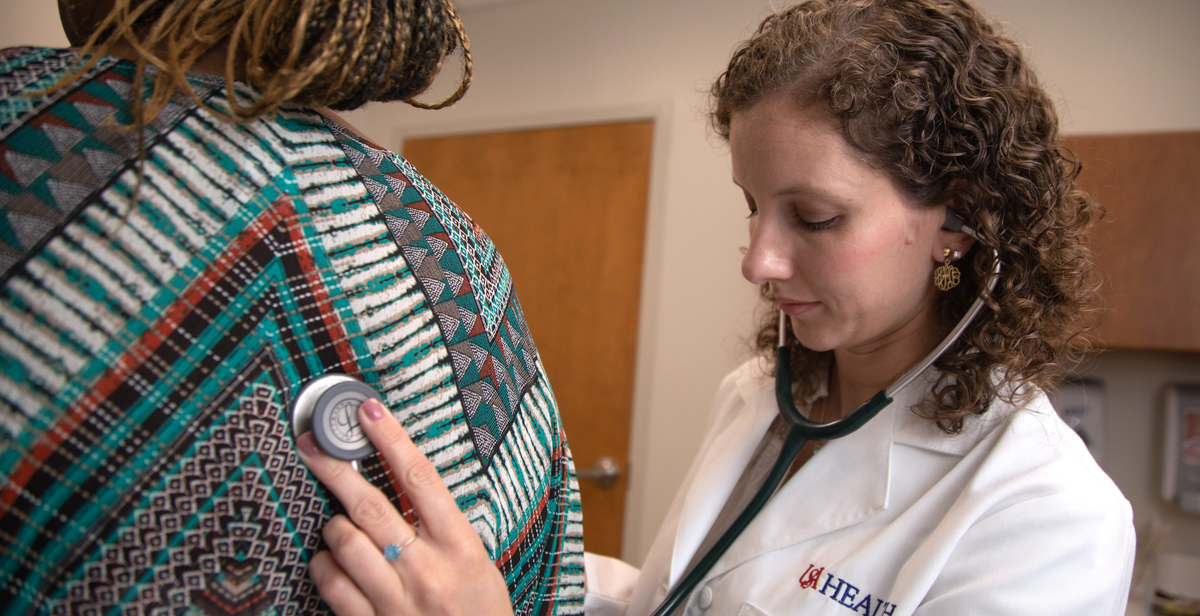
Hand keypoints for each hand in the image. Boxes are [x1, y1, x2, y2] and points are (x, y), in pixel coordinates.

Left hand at [297, 398, 513, 615]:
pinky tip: (331, 563)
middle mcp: (426, 569)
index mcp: (459, 545)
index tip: (368, 412)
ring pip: (343, 541)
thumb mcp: (477, 563)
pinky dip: (324, 565)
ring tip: (339, 527)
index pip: (420, 477)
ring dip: (333, 527)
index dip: (390, 439)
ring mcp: (395, 600)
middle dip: (334, 467)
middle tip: (312, 443)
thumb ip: (441, 528)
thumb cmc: (479, 614)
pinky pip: (330, 583)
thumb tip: (402, 483)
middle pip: (369, 504)